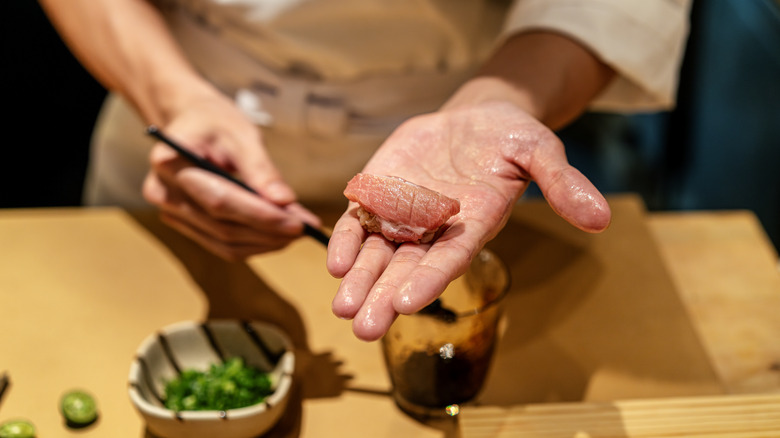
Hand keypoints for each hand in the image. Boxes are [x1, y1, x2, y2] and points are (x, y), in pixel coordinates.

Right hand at [142, 92, 320, 259]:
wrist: (189, 124)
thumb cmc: (215, 123)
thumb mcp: (241, 134)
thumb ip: (261, 169)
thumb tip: (285, 202)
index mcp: (171, 162)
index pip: (220, 199)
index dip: (260, 215)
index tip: (297, 223)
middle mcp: (163, 192)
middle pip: (222, 225)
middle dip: (269, 230)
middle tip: (305, 228)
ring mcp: (170, 212)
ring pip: (223, 241)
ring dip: (264, 242)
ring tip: (296, 231)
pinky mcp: (183, 224)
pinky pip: (220, 244)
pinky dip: (252, 244)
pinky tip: (277, 236)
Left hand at [326, 101, 610, 340]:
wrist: (477, 119)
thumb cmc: (512, 139)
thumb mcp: (542, 151)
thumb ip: (563, 184)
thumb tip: (601, 219)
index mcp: (473, 226)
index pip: (449, 259)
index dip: (429, 280)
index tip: (407, 302)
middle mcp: (436, 230)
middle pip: (407, 268)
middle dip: (384, 297)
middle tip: (364, 328)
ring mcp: (404, 213)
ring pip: (378, 253)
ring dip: (360, 280)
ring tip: (343, 307)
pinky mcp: (381, 193)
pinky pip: (361, 222)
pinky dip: (348, 240)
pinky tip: (335, 262)